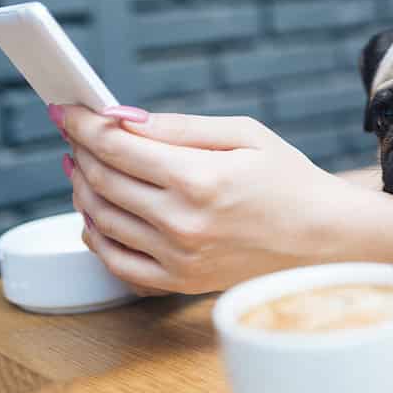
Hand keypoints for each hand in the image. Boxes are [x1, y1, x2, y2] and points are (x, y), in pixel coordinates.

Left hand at [57, 105, 341, 293]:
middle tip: (77, 133)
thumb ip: (179, 126)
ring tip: (84, 167)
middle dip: (80, 150)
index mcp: (199, 178)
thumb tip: (122, 118)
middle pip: (102, 180)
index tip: (66, 110)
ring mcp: (179, 256)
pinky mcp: (181, 282)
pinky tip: (97, 213)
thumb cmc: (291, 180)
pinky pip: (116, 261)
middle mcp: (182, 221)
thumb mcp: (245, 134)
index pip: (116, 147)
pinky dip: (96, 234)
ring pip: (101, 218)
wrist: (326, 238)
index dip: (83, 124)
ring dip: (82, 187)